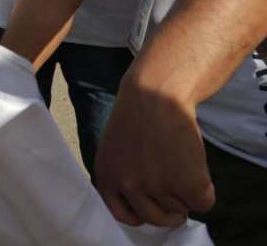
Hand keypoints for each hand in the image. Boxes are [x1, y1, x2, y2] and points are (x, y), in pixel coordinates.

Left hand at [94, 75, 214, 226]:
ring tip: (181, 163)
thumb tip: (143, 203)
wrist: (157, 92)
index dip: (141, 213)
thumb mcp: (115, 148)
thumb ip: (123, 175)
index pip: (123, 215)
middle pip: (155, 218)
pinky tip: (196, 166)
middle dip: (169, 210)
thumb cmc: (137, 114)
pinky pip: (203, 204)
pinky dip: (205, 191)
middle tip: (176, 192)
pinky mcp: (187, 183)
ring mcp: (157, 186)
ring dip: (185, 194)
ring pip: (180, 210)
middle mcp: (128, 185)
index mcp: (107, 177)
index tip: (152, 208)